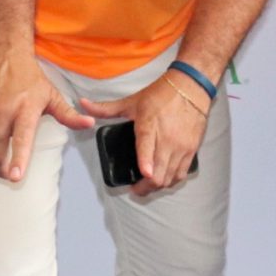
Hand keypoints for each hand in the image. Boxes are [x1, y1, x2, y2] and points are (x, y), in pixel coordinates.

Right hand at [0, 46, 93, 180]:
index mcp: (26, 109)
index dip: (17, 160)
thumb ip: (69, 115)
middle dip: (1, 169)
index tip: (15, 177)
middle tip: (7, 171)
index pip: (21, 140)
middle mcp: (2, 111)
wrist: (4, 54)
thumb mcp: (52, 95)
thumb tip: (89, 124)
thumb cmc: (29, 77)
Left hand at [80, 74, 206, 195]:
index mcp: (148, 126)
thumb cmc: (160, 94)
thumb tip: (82, 104)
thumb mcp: (131, 102)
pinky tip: (164, 179)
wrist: (190, 86)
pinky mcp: (192, 149)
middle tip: (135, 188)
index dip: (146, 164)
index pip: (148, 147)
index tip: (143, 174)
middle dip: (145, 187)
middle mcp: (167, 138)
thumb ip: (105, 109)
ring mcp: (181, 146)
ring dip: (157, 186)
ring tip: (148, 184)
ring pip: (170, 178)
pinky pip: (182, 174)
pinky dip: (172, 180)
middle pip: (159, 172)